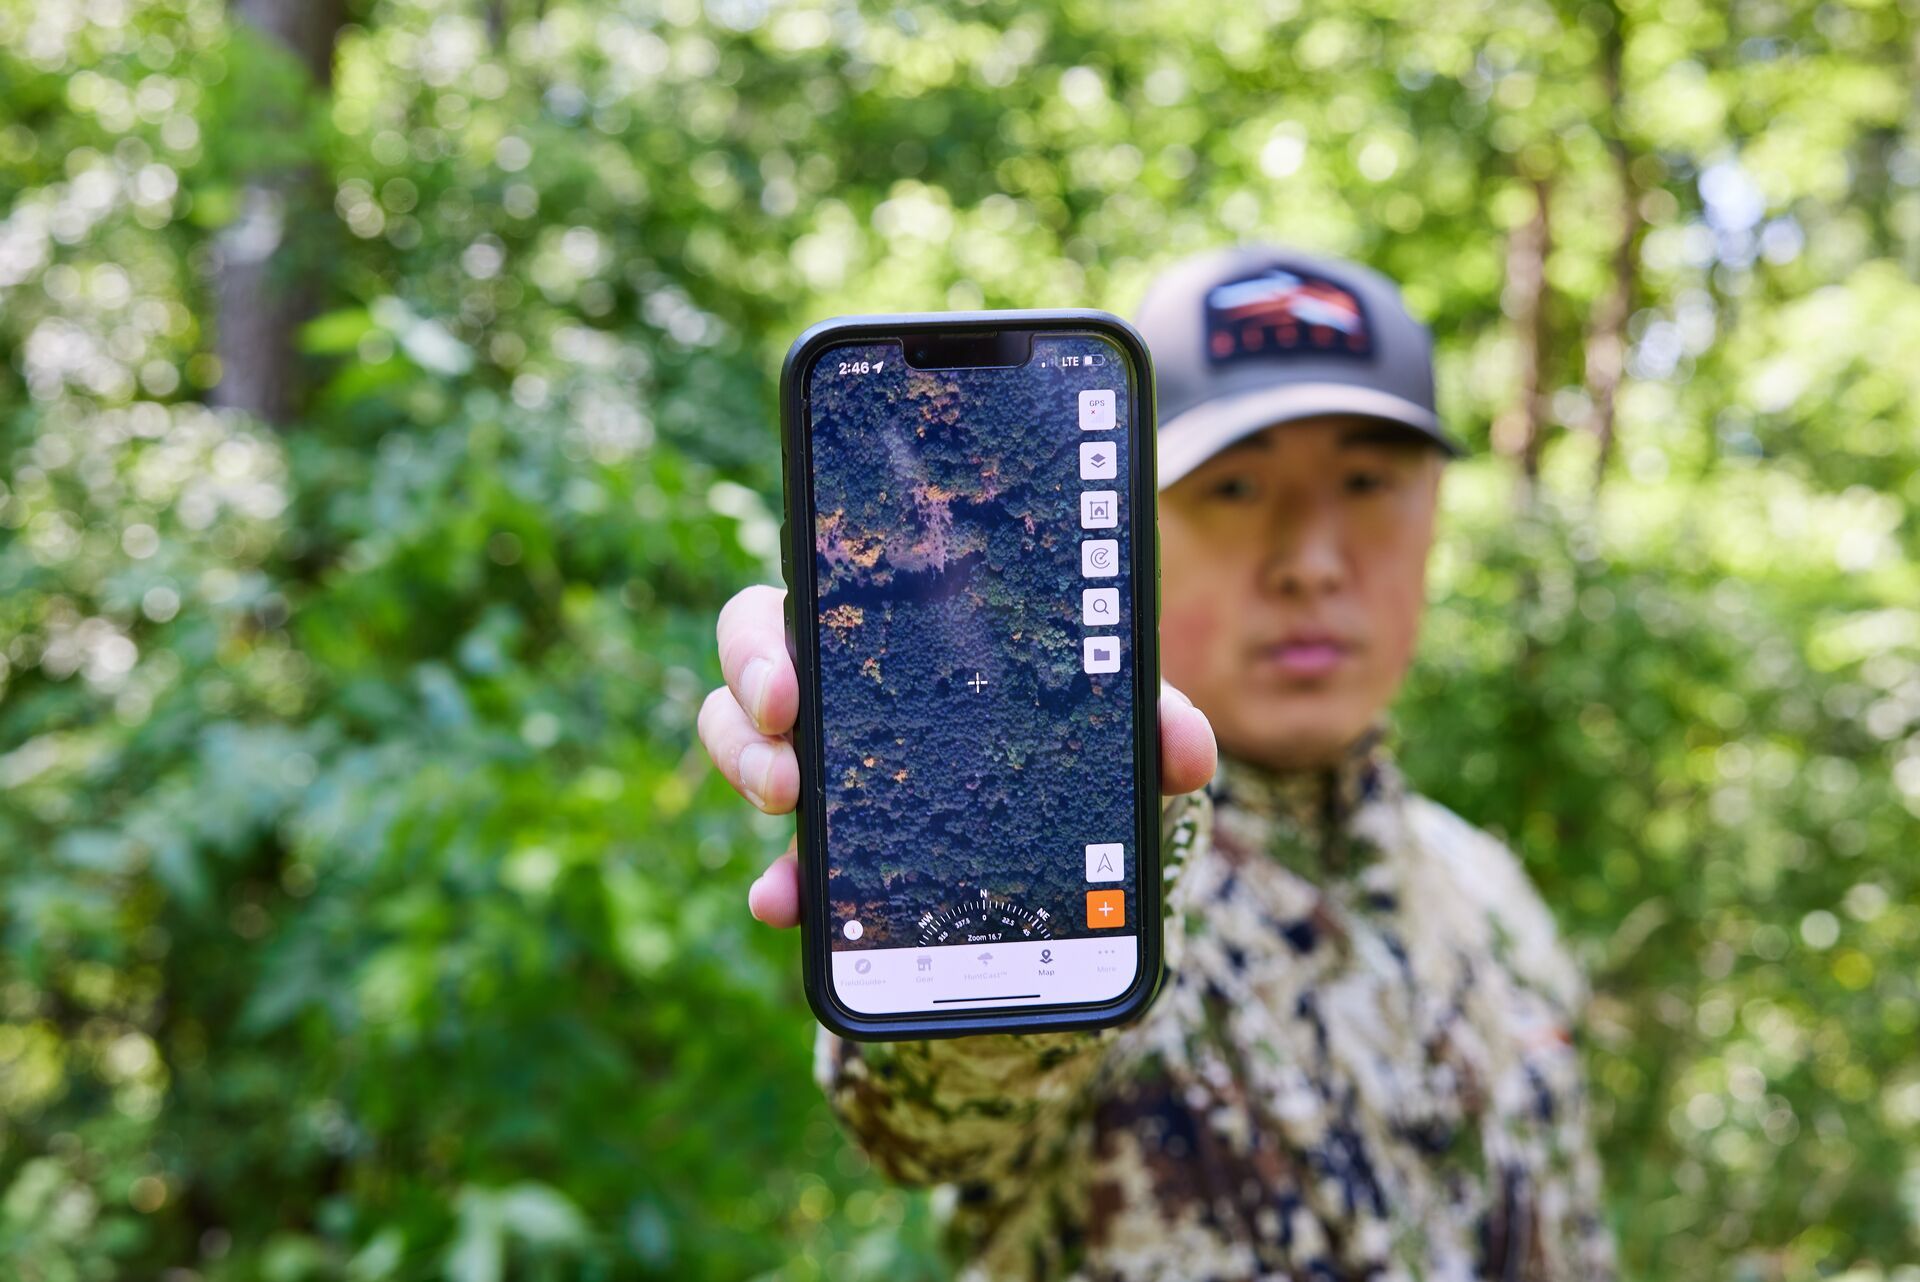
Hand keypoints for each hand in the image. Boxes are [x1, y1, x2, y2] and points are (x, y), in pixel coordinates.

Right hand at [698, 585, 1217, 928]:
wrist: (1070, 871)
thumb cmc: (1075, 758)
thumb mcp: (1112, 739)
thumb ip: (1149, 727)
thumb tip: (1187, 749)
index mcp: (899, 634)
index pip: (811, 598)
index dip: (772, 629)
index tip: (788, 675)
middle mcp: (843, 691)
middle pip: (752, 664)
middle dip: (747, 696)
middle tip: (786, 739)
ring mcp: (826, 769)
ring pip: (744, 745)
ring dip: (751, 770)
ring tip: (789, 806)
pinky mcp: (828, 848)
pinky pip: (781, 856)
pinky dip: (780, 881)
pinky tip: (783, 902)